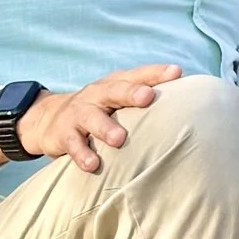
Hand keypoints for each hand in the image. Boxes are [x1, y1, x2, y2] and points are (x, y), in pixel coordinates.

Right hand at [0, 64, 181, 176]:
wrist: (48, 119)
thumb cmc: (99, 109)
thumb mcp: (118, 100)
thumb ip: (145, 99)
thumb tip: (190, 105)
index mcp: (115, 85)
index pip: (138, 75)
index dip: (156, 73)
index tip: (176, 73)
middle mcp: (98, 94)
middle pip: (115, 90)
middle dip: (132, 92)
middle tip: (148, 97)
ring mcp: (80, 113)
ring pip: (92, 117)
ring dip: (106, 127)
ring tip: (120, 139)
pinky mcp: (64, 134)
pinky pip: (73, 144)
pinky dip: (82, 154)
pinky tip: (93, 165)